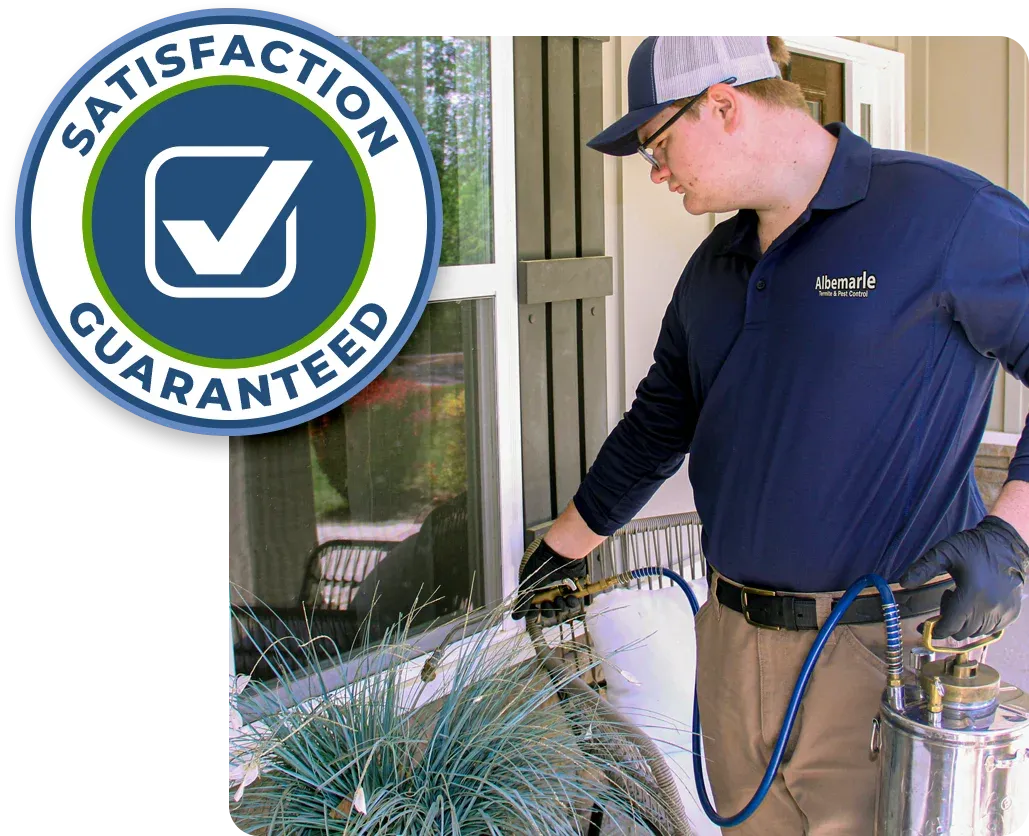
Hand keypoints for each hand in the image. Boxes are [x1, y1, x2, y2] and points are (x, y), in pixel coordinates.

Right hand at [511, 537, 589, 621]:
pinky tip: (570, 598)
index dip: (533, 612)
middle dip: (548, 610)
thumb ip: (524, 601)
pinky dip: (571, 602)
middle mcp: (547, 590)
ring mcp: (559, 590)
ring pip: (559, 607)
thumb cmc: (542, 564)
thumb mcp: (529, 583)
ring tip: (560, 599)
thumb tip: (515, 616)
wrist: (560, 552)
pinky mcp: (572, 588)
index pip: (532, 607)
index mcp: (534, 589)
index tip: (535, 611)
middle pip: (547, 609)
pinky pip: (572, 601)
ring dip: (559, 606)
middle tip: (548, 603)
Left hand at [900, 515, 1028, 639]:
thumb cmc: (974, 547)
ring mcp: (1004, 612)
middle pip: (962, 632)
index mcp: (971, 594)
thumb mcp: (944, 552)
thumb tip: (904, 583)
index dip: (936, 630)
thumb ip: (923, 568)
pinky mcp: (1012, 613)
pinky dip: (981, 624)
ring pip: (977, 633)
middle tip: (948, 599)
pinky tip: (977, 605)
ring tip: (963, 599)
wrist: (1006, 544)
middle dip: (949, 622)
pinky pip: (993, 630)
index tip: (925, 626)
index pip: (951, 626)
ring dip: (965, 623)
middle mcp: (990, 608)